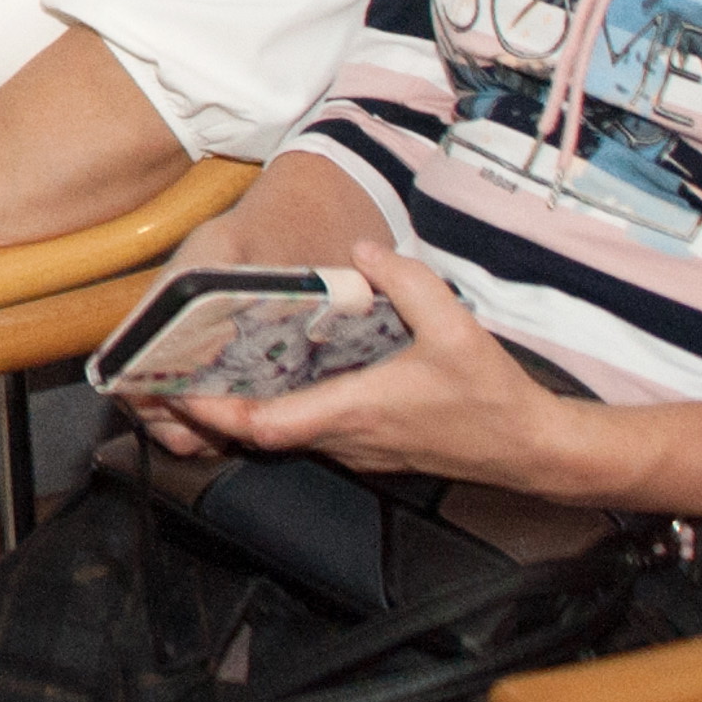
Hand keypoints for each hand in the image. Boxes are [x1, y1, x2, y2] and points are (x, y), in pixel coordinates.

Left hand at [169, 249, 604, 500]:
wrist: (529, 449)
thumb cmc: (490, 393)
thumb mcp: (454, 325)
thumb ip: (406, 281)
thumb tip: (360, 251)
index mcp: (353, 412)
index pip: (264, 426)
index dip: (215, 414)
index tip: (178, 392)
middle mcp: (345, 439)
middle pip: (260, 435)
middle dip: (212, 410)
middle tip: (172, 377)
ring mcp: (356, 451)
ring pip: (283, 437)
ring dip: (243, 411)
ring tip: (208, 371)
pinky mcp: (369, 451)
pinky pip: (308, 435)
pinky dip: (278, 412)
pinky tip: (271, 378)